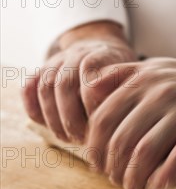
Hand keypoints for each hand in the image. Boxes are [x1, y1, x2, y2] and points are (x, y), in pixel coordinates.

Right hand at [22, 22, 134, 142]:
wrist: (102, 49)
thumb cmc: (121, 75)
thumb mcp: (132, 79)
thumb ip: (124, 92)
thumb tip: (113, 112)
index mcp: (102, 54)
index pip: (90, 77)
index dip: (92, 105)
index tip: (102, 125)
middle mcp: (76, 54)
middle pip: (64, 85)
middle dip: (71, 118)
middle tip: (81, 139)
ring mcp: (57, 61)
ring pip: (45, 88)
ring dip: (54, 118)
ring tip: (67, 138)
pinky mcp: (42, 71)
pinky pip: (29, 87)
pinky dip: (33, 107)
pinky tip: (45, 124)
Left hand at [85, 57, 175, 188]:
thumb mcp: (150, 71)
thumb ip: (118, 75)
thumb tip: (87, 88)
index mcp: (141, 81)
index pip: (104, 119)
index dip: (96, 148)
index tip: (97, 166)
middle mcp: (161, 92)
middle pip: (123, 138)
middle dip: (114, 167)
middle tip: (116, 181)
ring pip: (148, 149)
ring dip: (135, 175)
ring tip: (133, 186)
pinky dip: (167, 174)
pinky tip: (159, 185)